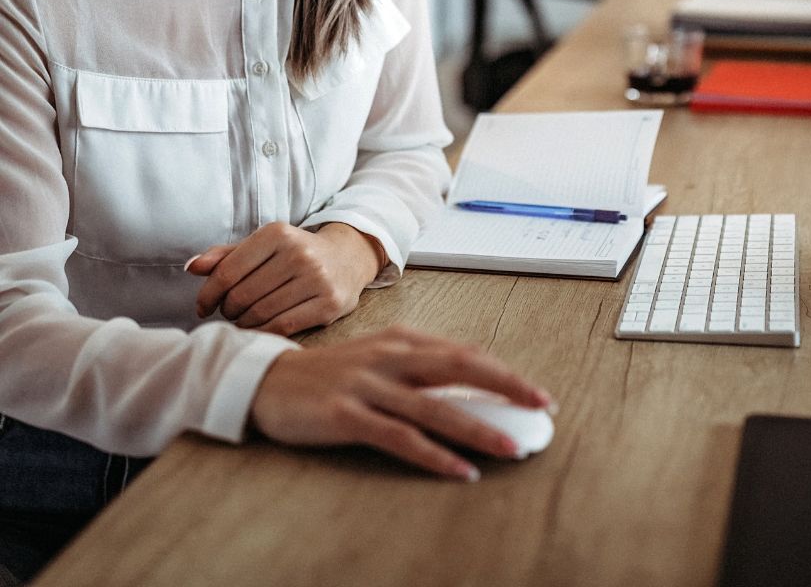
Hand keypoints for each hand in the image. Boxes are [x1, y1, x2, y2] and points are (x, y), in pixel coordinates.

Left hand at [186, 221, 384, 334]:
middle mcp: (299, 253)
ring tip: (244, 319)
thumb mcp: (264, 245)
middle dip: (228, 310)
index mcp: (278, 233)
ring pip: (260, 313)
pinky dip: (264, 332)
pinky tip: (260, 328)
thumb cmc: (295, 253)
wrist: (348, 257)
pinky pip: (283, 326)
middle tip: (229, 312)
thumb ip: (227, 255)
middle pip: (242, 295)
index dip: (208, 294)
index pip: (227, 272)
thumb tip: (192, 267)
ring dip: (244, 323)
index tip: (203, 306)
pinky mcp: (330, 303)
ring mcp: (317, 279)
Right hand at [249, 325, 552, 479]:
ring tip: (511, 447)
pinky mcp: (347, 415)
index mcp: (403, 339)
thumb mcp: (380, 358)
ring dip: (478, 428)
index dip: (504, 373)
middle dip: (506, 387)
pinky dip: (434, 455)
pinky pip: (400, 437)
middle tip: (541, 408)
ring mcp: (369, 384)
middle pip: (461, 368)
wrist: (268, 380)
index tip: (536, 393)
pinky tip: (460, 470)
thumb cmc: (333, 373)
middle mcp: (391, 355)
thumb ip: (421, 366)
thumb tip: (473, 383)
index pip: (466, 353)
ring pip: (435, 407)